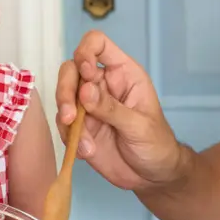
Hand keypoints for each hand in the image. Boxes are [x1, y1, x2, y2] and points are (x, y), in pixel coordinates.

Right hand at [55, 31, 185, 190]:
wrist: (152, 175)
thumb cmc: (156, 143)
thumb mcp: (140, 125)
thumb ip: (112, 108)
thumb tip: (85, 91)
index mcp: (122, 73)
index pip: (98, 44)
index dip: (86, 50)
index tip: (85, 71)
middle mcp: (102, 85)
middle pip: (71, 70)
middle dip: (65, 90)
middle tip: (71, 115)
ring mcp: (88, 106)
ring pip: (63, 97)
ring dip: (66, 117)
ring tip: (83, 142)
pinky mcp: (79, 127)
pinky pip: (64, 125)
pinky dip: (71, 138)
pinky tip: (87, 152)